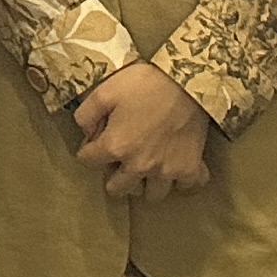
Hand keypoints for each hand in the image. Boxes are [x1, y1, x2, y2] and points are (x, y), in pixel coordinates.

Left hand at [72, 61, 214, 198]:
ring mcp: (167, 171)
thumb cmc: (144, 84)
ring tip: (146, 167)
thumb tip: (85, 132)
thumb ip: (86, 114)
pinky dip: (181, 181)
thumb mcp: (104, 91)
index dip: (87, 149)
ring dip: (146, 183)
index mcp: (116, 147)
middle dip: (113, 176)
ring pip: (151, 194)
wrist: (186, 82)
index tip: (94, 141)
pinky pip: (186, 186)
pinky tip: (176, 167)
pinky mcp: (191, 169)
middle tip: (119, 160)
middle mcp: (139, 166)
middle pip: (118, 189)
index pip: (88, 161)